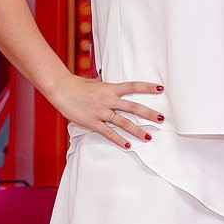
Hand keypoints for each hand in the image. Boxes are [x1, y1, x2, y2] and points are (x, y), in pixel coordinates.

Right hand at [46, 73, 162, 148]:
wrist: (61, 90)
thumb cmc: (76, 85)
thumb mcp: (93, 82)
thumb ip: (102, 83)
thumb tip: (104, 78)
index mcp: (110, 88)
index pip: (133, 86)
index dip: (147, 87)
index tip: (161, 88)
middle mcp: (108, 100)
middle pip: (133, 107)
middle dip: (149, 114)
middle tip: (161, 119)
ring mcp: (101, 112)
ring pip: (123, 122)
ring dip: (137, 131)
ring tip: (148, 138)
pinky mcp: (93, 122)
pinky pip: (108, 133)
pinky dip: (118, 140)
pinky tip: (127, 145)